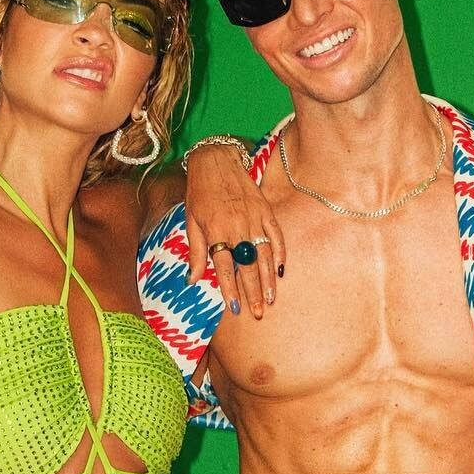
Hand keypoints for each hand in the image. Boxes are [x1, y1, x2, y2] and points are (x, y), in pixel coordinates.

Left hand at [185, 144, 285, 318]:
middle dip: (253, 292)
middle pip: (247, 266)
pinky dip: (280, 254)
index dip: (230, 288)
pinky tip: (281, 271)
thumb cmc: (200, 193)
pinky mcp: (265, 210)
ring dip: (268, 279)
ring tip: (270, 299)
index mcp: (216, 230)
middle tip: (257, 313)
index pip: (224, 267)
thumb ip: (196, 253)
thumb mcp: (191, 222)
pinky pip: (276, 236)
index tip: (235, 308)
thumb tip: (192, 281)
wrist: (217, 160)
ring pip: (264, 255)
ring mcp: (254, 218)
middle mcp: (236, 226)